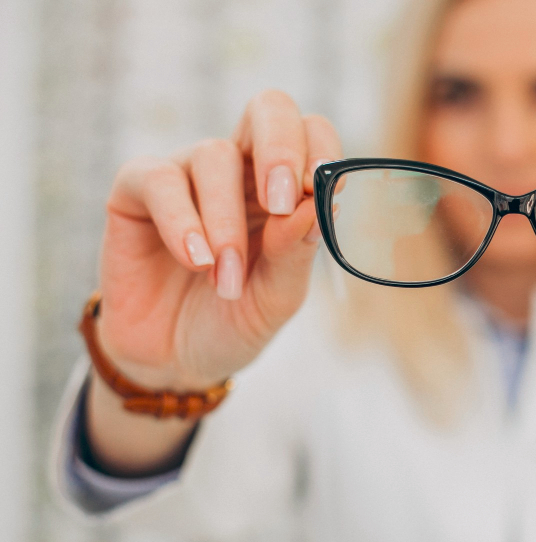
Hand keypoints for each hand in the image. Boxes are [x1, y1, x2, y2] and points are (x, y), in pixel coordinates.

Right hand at [98, 90, 340, 390]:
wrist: (174, 360)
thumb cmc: (234, 320)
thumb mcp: (276, 296)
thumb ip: (296, 252)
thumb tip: (316, 203)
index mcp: (286, 187)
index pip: (312, 134)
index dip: (320, 150)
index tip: (320, 192)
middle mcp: (241, 169)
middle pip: (268, 109)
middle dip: (280, 147)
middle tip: (281, 202)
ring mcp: (188, 174)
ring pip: (214, 155)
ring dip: (226, 222)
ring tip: (224, 278)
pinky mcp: (137, 190)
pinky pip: (159, 180)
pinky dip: (182, 221)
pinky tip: (195, 261)